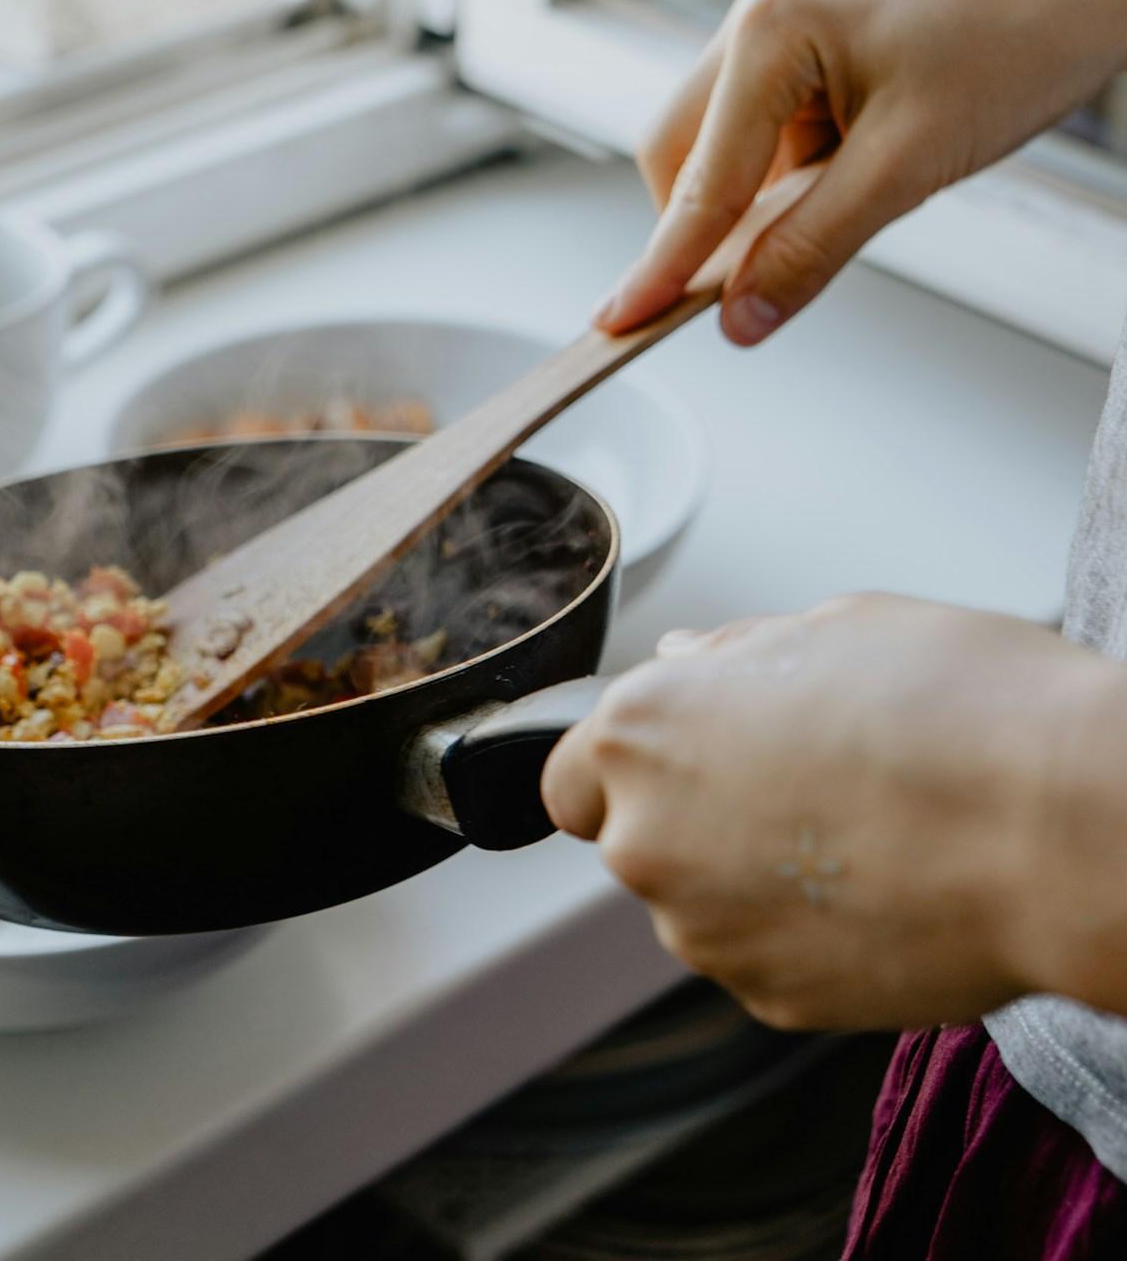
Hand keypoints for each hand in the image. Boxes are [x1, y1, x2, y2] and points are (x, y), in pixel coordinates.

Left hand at [541, 594, 1122, 1030]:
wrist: (1056, 826)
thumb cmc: (954, 707)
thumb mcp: (832, 627)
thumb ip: (731, 656)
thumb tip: (687, 662)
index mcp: (642, 732)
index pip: (570, 778)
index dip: (622, 772)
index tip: (677, 765)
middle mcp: (646, 838)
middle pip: (637, 840)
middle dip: (695, 819)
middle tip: (799, 788)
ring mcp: (704, 930)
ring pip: (700, 905)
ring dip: (750, 880)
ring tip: (858, 836)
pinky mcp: (769, 998)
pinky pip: (763, 958)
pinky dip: (804, 935)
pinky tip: (880, 890)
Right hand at [596, 0, 1126, 345]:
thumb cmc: (1019, 37)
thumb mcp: (907, 168)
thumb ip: (811, 249)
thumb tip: (741, 316)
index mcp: (770, 31)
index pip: (697, 182)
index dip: (661, 265)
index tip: (619, 322)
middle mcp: (760, 21)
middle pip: (678, 157)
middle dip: (700, 228)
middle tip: (731, 291)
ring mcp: (781, 33)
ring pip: (717, 151)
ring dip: (750, 205)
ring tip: (835, 213)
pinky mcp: (809, 54)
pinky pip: (762, 138)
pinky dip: (784, 183)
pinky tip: (843, 185)